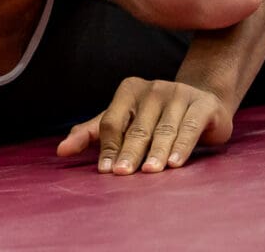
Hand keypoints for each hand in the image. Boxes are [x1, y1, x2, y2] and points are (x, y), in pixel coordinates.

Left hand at [56, 77, 233, 173]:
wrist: (204, 103)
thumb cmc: (155, 117)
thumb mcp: (123, 121)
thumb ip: (92, 134)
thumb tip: (61, 151)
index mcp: (128, 91)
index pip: (112, 121)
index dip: (108, 147)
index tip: (106, 170)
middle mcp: (152, 89)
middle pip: (137, 127)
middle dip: (129, 152)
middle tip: (122, 174)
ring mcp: (178, 94)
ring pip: (163, 129)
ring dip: (155, 153)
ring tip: (149, 172)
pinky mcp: (202, 105)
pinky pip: (189, 128)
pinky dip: (181, 146)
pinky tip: (175, 164)